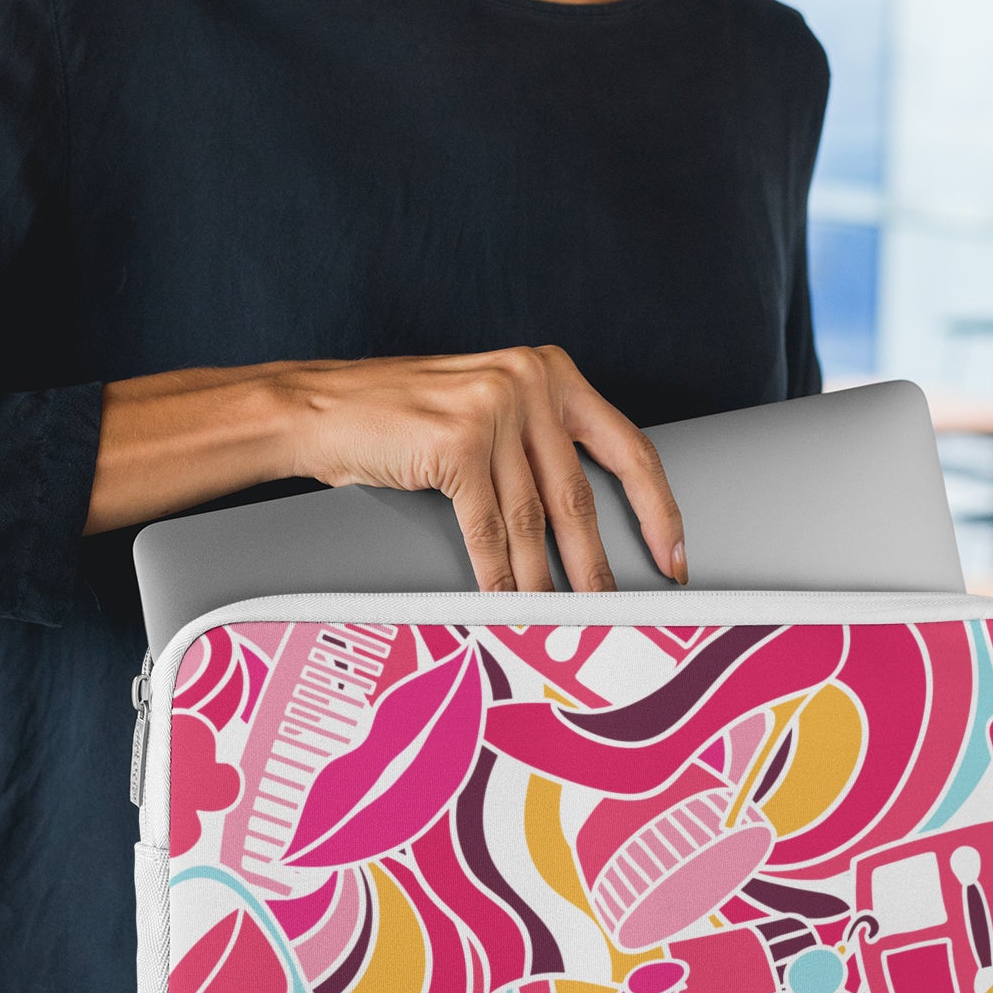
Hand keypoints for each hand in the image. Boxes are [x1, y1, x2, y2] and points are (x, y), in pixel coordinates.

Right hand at [271, 345, 686, 592]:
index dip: (657, 509)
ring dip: (545, 581)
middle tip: (614, 609)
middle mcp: (529, 381)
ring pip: (533, 520)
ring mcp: (493, 409)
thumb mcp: (487, 412)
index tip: (672, 555)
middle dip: (597, 564)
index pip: (628, 447)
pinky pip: (487, 529)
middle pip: (580, 494)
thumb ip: (536, 448)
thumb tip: (583, 527)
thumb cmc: (402, 419)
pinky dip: (496, 575)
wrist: (320, 408)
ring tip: (558, 621)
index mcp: (551, 372)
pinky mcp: (456, 443)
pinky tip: (505, 603)